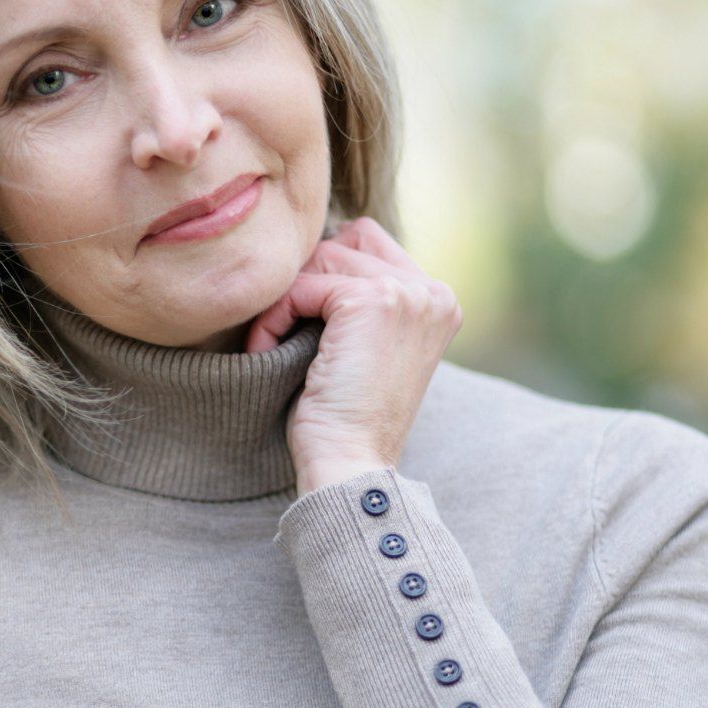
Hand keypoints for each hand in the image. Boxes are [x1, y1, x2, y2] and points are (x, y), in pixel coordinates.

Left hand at [246, 217, 462, 495]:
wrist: (349, 463)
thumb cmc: (345, 417)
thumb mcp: (365, 347)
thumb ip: (360, 298)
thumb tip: (315, 249)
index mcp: (439, 301)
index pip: (369, 243)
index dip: (324, 276)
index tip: (305, 326)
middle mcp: (433, 292)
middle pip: (344, 244)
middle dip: (304, 285)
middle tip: (285, 334)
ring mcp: (408, 294)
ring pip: (320, 261)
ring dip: (285, 302)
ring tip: (275, 346)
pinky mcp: (372, 301)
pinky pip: (299, 286)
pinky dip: (273, 318)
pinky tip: (267, 352)